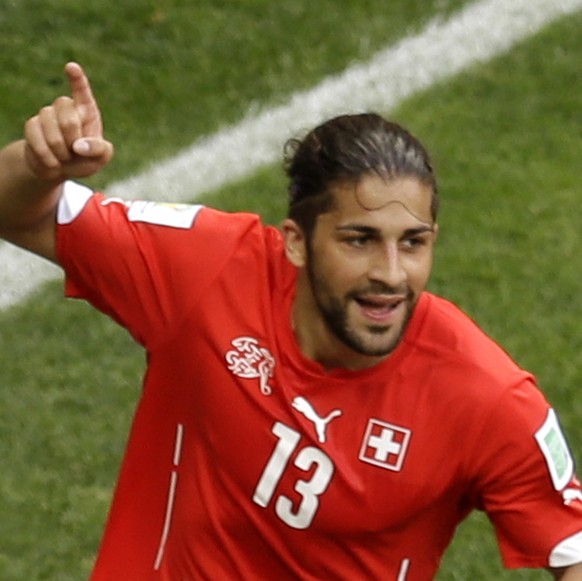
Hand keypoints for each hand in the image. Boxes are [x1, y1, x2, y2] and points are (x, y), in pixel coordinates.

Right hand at [23, 62, 113, 181]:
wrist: (60, 170)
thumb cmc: (85, 160)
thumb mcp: (101, 158)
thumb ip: (99, 150)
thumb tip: (79, 146)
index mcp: (87, 111)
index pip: (82, 91)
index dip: (77, 79)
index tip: (72, 67)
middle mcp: (67, 108)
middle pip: (66, 113)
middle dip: (72, 136)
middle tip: (75, 151)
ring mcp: (48, 114)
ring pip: (48, 122)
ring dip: (59, 147)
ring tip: (65, 157)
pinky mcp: (32, 125)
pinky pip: (35, 133)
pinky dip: (46, 153)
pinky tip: (53, 162)